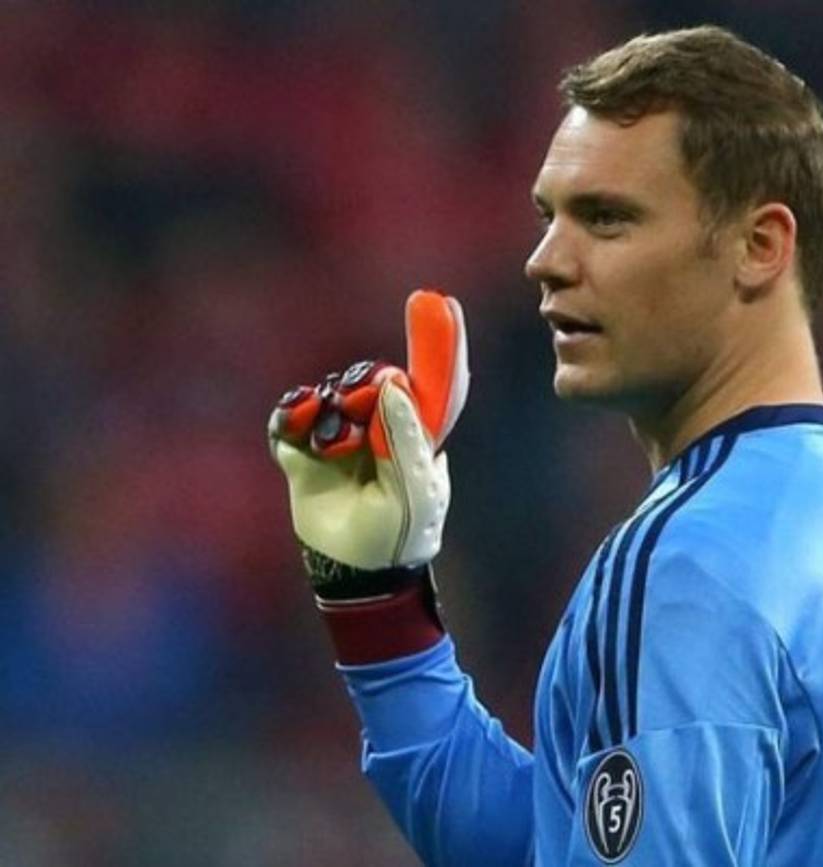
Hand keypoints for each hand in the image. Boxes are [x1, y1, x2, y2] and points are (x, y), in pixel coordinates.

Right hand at [268, 289, 468, 598]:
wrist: (355, 572)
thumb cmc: (400, 535)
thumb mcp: (413, 492)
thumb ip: (405, 438)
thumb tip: (394, 385)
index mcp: (421, 434)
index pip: (436, 381)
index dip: (440, 343)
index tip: (441, 300)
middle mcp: (383, 427)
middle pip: (375, 379)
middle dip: (367, 385)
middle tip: (363, 404)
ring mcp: (342, 436)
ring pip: (333, 394)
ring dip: (332, 414)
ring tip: (336, 447)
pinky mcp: (304, 449)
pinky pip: (292, 415)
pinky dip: (293, 414)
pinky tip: (300, 421)